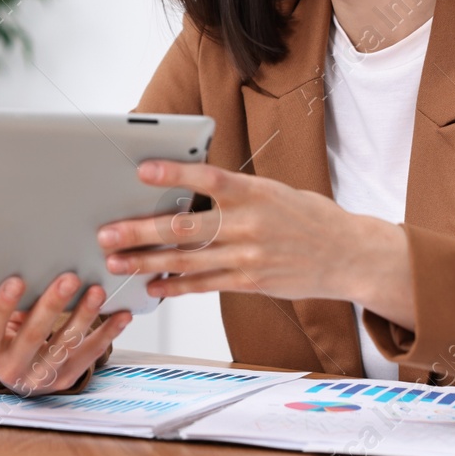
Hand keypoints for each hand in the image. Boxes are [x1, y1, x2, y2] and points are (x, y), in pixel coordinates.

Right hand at [0, 272, 131, 395]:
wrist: (17, 375)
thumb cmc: (6, 337)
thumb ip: (11, 304)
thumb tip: (35, 267)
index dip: (2, 305)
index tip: (17, 280)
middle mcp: (11, 368)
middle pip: (33, 335)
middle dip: (53, 305)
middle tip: (70, 279)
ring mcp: (40, 377)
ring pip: (65, 345)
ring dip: (84, 316)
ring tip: (98, 292)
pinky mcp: (66, 379)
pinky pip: (89, 354)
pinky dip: (108, 334)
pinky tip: (121, 315)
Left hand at [98, 160, 414, 328]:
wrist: (348, 254)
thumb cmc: (304, 216)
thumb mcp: (272, 191)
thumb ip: (232, 193)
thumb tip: (185, 189)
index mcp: (254, 192)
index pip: (208, 177)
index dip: (174, 173)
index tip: (141, 170)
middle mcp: (249, 223)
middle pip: (185, 225)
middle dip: (140, 230)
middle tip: (106, 232)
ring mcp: (248, 256)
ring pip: (186, 259)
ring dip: (146, 262)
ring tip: (116, 261)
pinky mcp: (250, 281)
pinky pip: (204, 284)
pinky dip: (175, 286)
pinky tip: (152, 285)